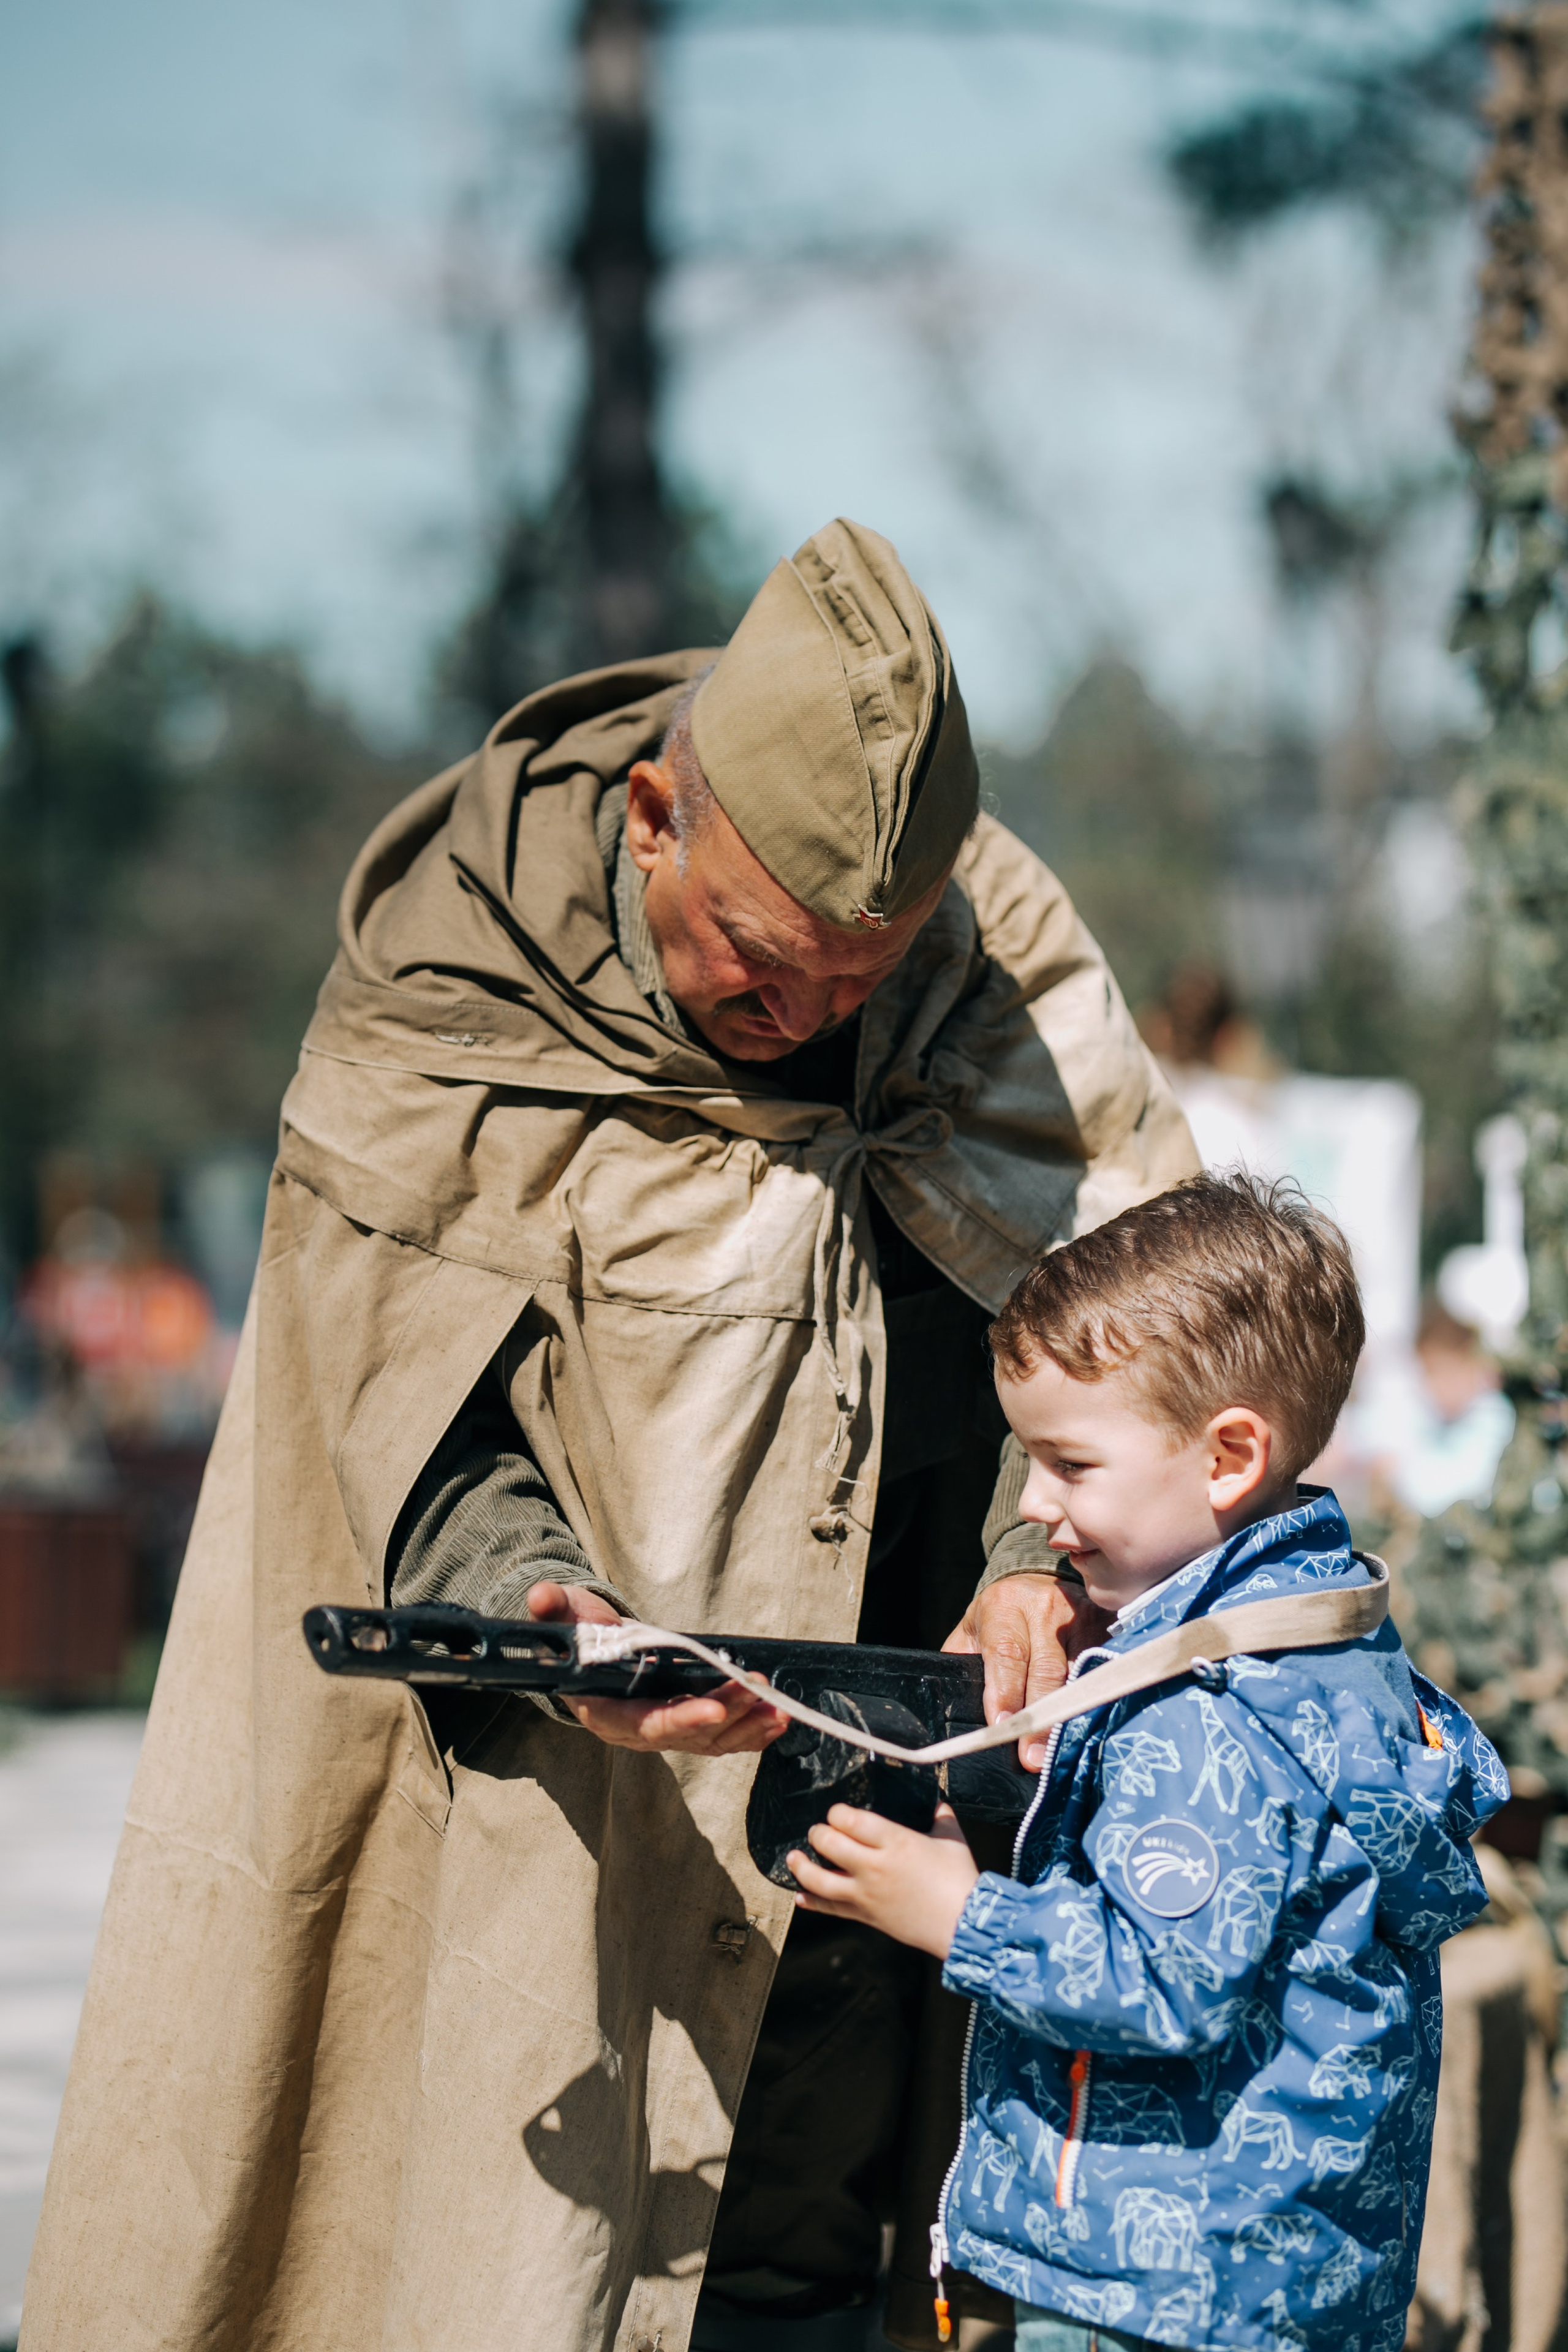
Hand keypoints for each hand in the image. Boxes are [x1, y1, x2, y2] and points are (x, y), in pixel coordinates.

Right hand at [527, 1582, 789, 1756]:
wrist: (589, 1653)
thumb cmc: (578, 1637)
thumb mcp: (563, 1617)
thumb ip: (552, 1610)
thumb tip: (540, 1598)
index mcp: (604, 1712)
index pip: (643, 1724)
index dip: (678, 1720)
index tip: (712, 1708)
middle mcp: (635, 1732)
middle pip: (686, 1735)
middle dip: (725, 1714)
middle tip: (757, 1690)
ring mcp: (663, 1733)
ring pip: (709, 1742)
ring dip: (745, 1728)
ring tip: (777, 1710)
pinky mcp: (685, 1727)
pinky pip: (720, 1739)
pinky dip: (749, 1733)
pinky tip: (774, 1721)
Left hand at [789, 1803, 979, 1958]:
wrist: (965, 1925)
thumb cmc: (960, 1880)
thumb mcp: (953, 1840)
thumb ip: (942, 1816)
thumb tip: (938, 1802)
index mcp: (895, 1842)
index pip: (850, 1820)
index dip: (837, 1813)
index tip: (838, 1812)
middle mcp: (875, 1866)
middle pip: (830, 1844)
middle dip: (818, 1833)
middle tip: (818, 1831)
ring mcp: (867, 1894)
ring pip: (820, 1880)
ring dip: (801, 1867)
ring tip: (793, 1857)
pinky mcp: (867, 1916)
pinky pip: (831, 1910)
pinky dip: (812, 1902)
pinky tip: (800, 1896)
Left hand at [943, 1572, 1112, 1769]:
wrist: (1035, 1583)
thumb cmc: (997, 1620)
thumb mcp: (971, 1634)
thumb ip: (962, 1668)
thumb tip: (955, 1715)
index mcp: (1004, 1607)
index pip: (1006, 1654)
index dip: (1006, 1692)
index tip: (1002, 1727)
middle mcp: (1045, 1608)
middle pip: (1046, 1669)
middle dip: (1039, 1717)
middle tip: (1033, 1759)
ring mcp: (1080, 1615)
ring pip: (1079, 1671)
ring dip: (1071, 1713)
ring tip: (1064, 1751)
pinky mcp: (1106, 1625)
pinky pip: (1103, 1665)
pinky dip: (1097, 1697)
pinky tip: (1092, 1723)